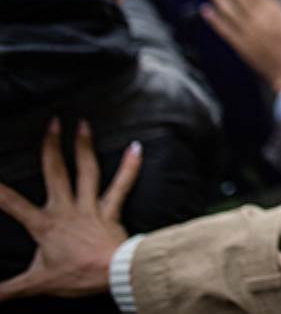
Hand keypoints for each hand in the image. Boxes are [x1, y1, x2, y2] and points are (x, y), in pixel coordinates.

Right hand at [0, 120, 140, 300]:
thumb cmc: (76, 276)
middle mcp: (67, 209)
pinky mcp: (111, 210)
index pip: (14, 205)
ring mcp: (91, 207)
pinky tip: (137, 147)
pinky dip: (130, 166)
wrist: (113, 275)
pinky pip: (122, 185)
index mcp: (45, 225)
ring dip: (84, 147)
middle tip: (52, 123)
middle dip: (51, 147)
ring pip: (87, 172)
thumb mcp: (36, 283)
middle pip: (56, 173)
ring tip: (83, 124)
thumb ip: (9, 289)